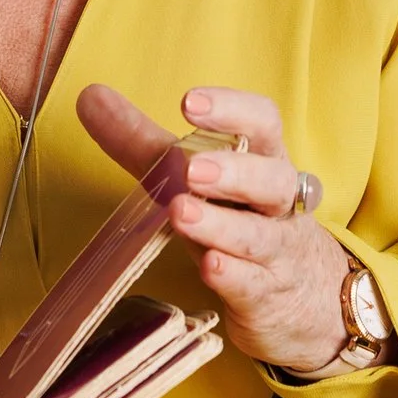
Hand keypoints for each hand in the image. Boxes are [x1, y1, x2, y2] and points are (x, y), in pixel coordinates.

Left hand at [77, 79, 355, 377]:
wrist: (306, 300)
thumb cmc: (241, 221)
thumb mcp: (197, 182)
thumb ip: (146, 144)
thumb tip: (91, 97)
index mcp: (263, 162)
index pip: (263, 125)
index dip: (232, 110)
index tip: (190, 103)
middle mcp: (277, 204)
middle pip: (271, 180)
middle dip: (234, 171)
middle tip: (192, 168)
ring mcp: (276, 253)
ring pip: (260, 235)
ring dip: (222, 225)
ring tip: (182, 213)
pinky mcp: (265, 296)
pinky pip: (253, 284)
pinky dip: (233, 275)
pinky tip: (211, 267)